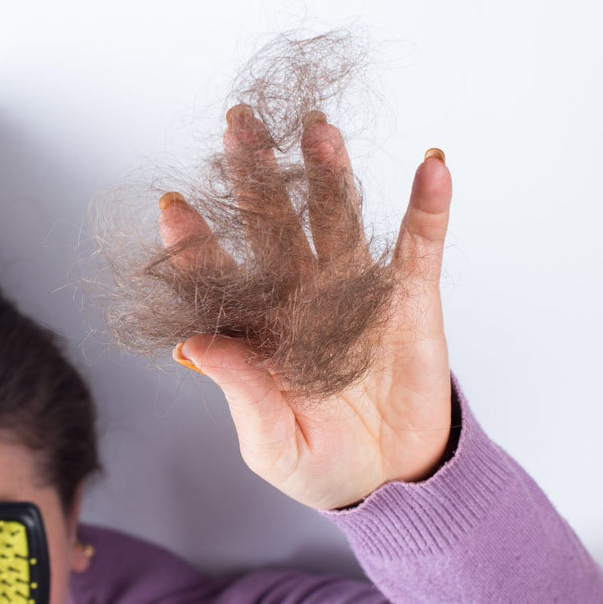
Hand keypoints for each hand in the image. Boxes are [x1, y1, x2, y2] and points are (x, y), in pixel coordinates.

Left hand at [163, 106, 452, 510]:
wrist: (391, 482)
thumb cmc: (319, 464)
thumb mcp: (271, 442)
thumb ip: (239, 390)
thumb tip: (191, 344)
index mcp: (257, 329)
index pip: (218, 274)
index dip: (193, 241)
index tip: (171, 205)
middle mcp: (299, 297)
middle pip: (272, 224)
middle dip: (254, 176)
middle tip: (238, 122)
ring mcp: (352, 291)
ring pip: (336, 219)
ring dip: (328, 173)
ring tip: (316, 128)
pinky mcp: (408, 299)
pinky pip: (419, 245)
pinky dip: (428, 206)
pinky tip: (432, 165)